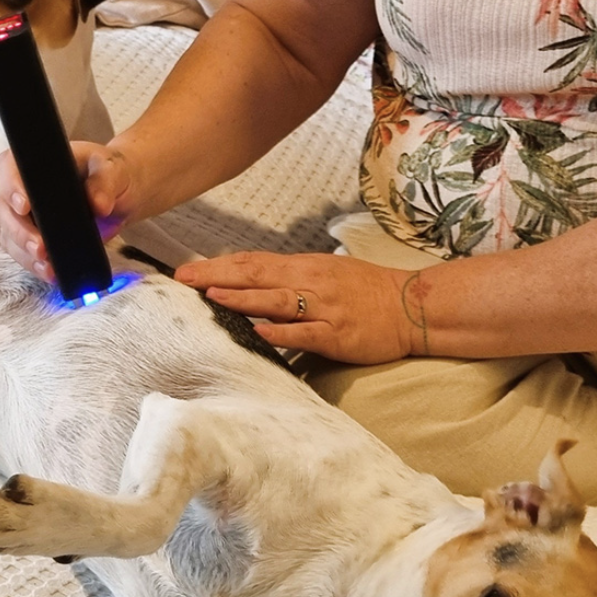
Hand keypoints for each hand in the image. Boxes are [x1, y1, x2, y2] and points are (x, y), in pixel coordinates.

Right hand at [0, 142, 137, 280]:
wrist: (118, 196)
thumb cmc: (109, 173)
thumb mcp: (112, 170)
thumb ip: (105, 183)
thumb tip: (98, 204)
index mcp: (35, 164)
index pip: (9, 168)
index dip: (11, 186)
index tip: (24, 205)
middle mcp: (22, 189)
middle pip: (4, 209)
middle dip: (19, 231)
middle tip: (40, 247)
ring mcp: (25, 217)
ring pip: (10, 236)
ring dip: (25, 253)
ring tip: (47, 266)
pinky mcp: (33, 239)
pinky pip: (24, 254)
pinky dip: (35, 266)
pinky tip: (51, 273)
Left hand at [174, 251, 417, 364]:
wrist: (412, 306)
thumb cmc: (365, 291)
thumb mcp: (324, 274)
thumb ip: (288, 279)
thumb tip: (250, 283)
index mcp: (303, 267)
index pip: (252, 262)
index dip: (218, 265)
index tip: (187, 271)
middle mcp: (310, 282)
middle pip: (256, 275)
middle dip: (217, 277)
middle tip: (184, 280)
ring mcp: (324, 308)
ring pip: (277, 300)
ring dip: (243, 297)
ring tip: (212, 296)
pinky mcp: (337, 334)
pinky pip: (306, 332)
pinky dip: (281, 331)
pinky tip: (258, 331)